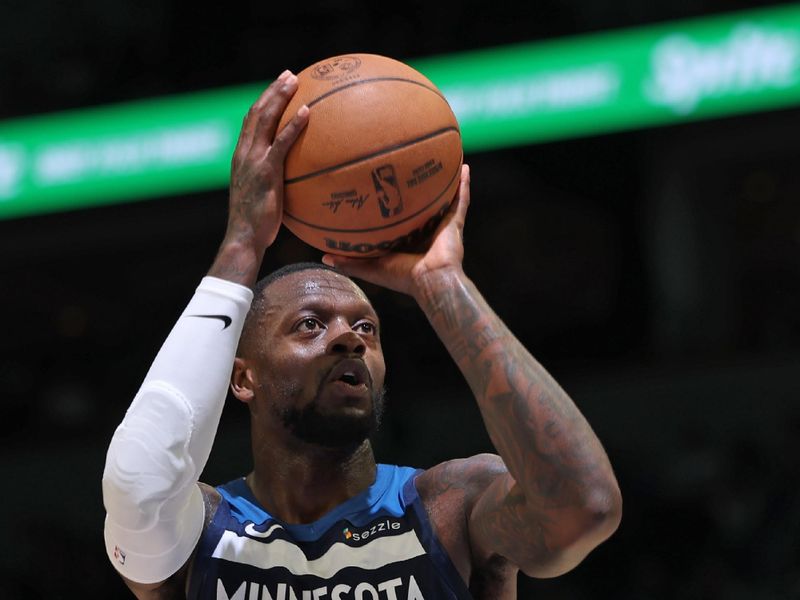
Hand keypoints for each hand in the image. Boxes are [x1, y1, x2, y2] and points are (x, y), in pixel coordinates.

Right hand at [226, 70, 308, 251]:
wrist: (244, 238)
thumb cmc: (256, 226)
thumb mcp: (262, 200)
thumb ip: (272, 185)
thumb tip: (293, 185)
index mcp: (241, 157)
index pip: (250, 122)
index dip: (263, 103)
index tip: (277, 89)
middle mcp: (244, 153)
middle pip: (256, 112)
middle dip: (272, 91)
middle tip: (288, 75)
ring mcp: (253, 160)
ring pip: (265, 119)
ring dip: (280, 97)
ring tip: (295, 81)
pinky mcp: (265, 171)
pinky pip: (281, 142)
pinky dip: (293, 125)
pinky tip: (307, 112)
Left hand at [322, 164, 470, 298]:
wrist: (431, 282)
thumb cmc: (403, 278)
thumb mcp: (372, 267)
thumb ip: (351, 262)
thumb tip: (324, 256)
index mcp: (408, 242)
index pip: (400, 222)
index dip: (393, 208)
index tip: (382, 190)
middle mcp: (426, 232)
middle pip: (421, 207)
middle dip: (417, 192)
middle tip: (409, 169)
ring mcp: (442, 227)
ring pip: (443, 200)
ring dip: (443, 183)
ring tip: (441, 160)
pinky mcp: (455, 224)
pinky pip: (461, 200)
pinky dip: (464, 184)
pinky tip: (464, 166)